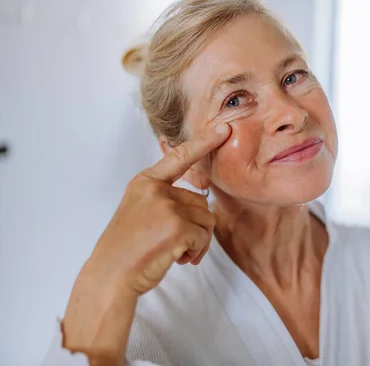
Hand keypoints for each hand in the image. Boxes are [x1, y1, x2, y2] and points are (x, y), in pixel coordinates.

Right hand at [83, 123, 230, 296]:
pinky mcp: (177, 227)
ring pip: (206, 220)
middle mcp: (156, 190)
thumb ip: (163, 199)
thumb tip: (199, 201)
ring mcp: (167, 207)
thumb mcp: (139, 211)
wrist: (110, 275)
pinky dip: (196, 252)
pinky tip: (176, 258)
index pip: (179, 157)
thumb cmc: (126, 248)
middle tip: (177, 244)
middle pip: (201, 202)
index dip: (203, 142)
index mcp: (145, 182)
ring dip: (197, 241)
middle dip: (196, 226)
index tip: (222, 129)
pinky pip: (204, 237)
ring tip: (175, 251)